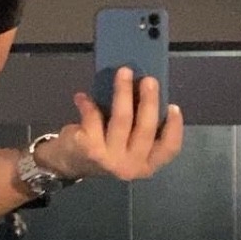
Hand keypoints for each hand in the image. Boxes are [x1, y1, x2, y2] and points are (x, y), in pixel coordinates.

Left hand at [37, 67, 182, 182]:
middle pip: (145, 128)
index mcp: (145, 166)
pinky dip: (88, 104)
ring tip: (123, 72)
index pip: (169, 149)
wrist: (65, 165)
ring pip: (122, 119)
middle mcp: (131, 167)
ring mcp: (110, 160)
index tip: (173, 105)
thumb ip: (138, 129)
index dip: (175, 128)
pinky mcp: (90, 149)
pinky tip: (82, 97)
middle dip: (149, 100)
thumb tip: (148, 92)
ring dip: (123, 92)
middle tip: (148, 79)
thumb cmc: (102, 148)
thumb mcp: (126, 145)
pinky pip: (94, 118)